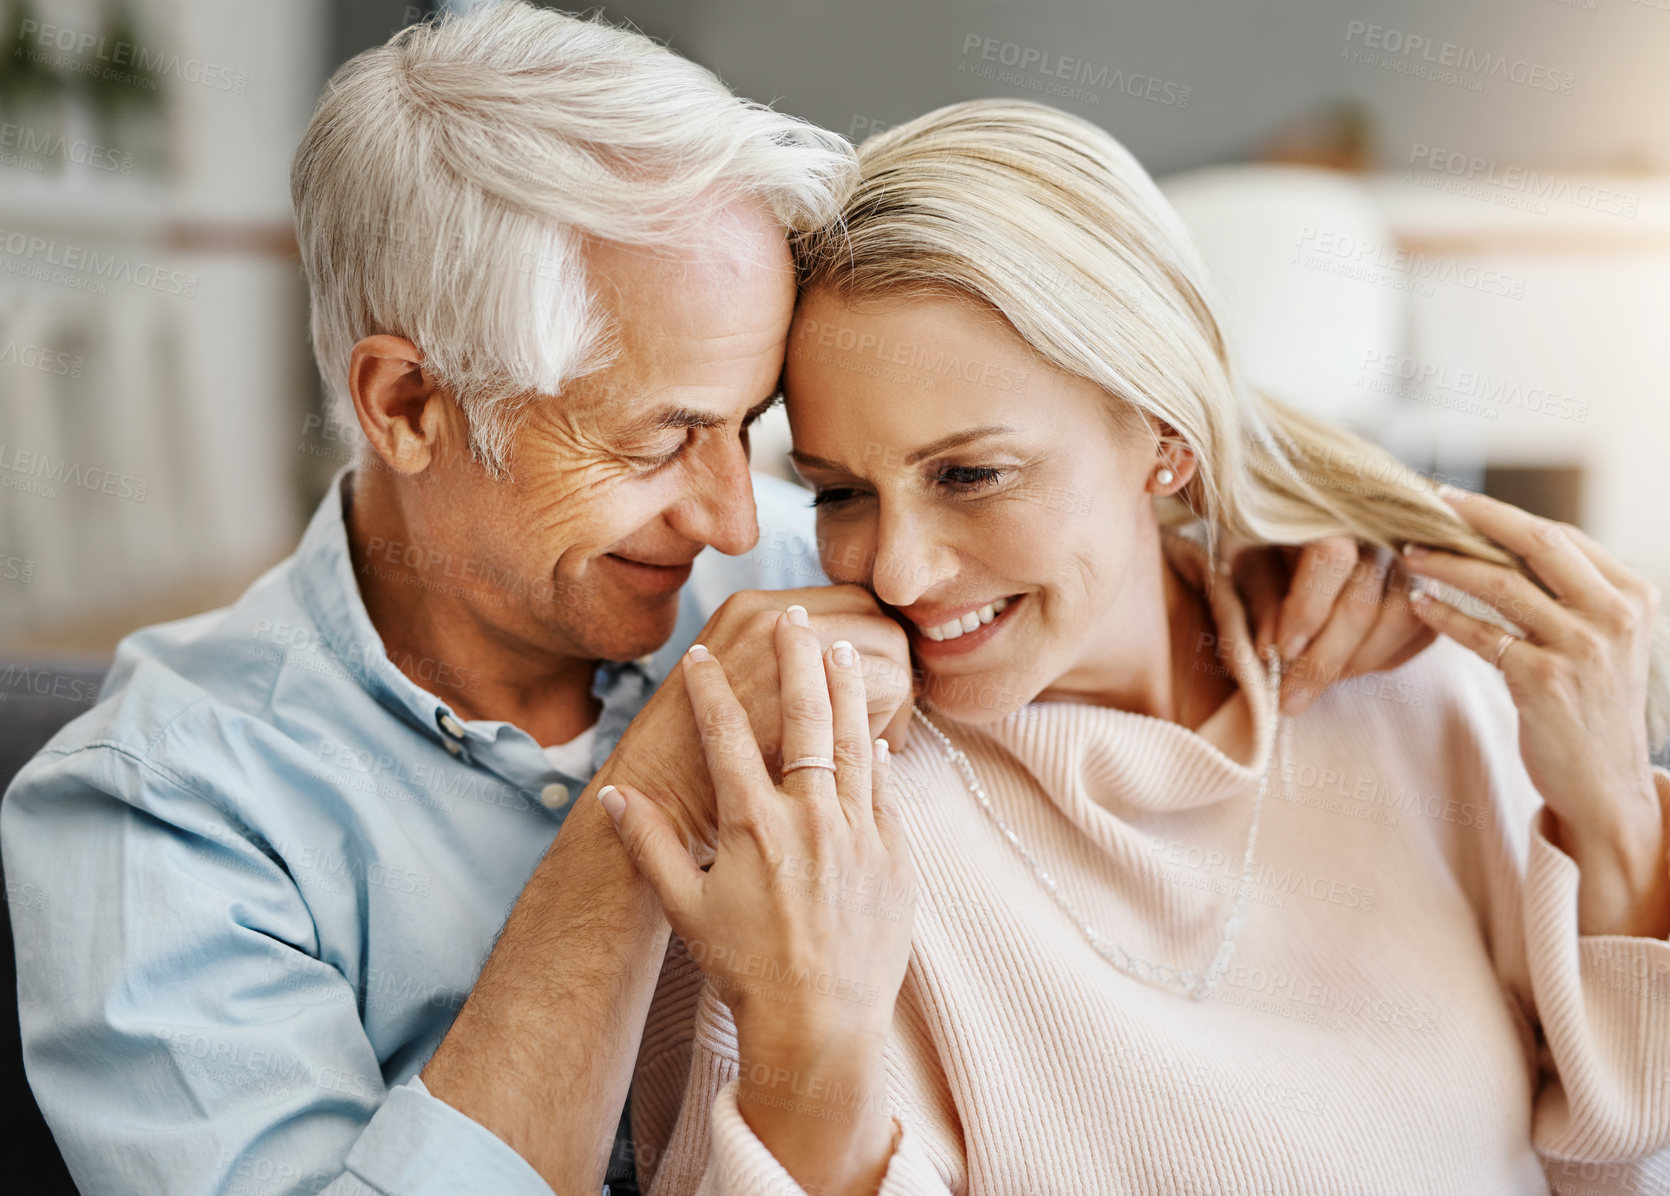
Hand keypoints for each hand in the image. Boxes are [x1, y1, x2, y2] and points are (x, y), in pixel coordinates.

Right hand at [603, 609, 914, 1193]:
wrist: (819, 1027)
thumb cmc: (745, 971)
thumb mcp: (684, 909)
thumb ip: (649, 845)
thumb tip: (612, 795)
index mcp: (753, 826)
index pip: (727, 736)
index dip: (709, 689)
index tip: (700, 654)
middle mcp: (810, 819)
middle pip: (804, 717)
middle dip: (795, 658)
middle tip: (792, 614)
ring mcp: (858, 834)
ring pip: (853, 742)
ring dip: (845, 690)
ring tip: (841, 648)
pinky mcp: (893, 857)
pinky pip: (885, 791)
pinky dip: (877, 755)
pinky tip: (874, 731)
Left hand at [1224, 535, 1435, 713]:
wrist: (1308, 515)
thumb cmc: (1269, 537)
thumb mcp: (1248, 558)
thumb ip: (1260, 599)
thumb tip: (1271, 652)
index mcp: (1330, 508)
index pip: (1332, 557)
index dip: (1307, 610)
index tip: (1281, 651)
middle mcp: (1380, 526)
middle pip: (1364, 603)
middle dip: (1323, 662)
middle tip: (1289, 699)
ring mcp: (1412, 555)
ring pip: (1401, 620)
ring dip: (1356, 663)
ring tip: (1317, 683)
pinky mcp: (1431, 584)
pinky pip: (1420, 631)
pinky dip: (1384, 658)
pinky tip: (1349, 667)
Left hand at [1401, 487, 1668, 936]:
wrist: (1607, 788)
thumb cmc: (1592, 710)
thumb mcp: (1602, 643)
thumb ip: (1570, 596)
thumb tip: (1504, 544)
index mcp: (1632, 596)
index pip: (1561, 535)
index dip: (1502, 514)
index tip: (1456, 500)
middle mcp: (1615, 615)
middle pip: (1537, 543)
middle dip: (1476, 518)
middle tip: (1425, 503)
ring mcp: (1582, 647)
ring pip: (1501, 583)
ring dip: (1447, 563)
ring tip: (1408, 553)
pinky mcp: (1544, 681)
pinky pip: (1482, 634)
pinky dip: (1444, 614)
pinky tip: (1417, 604)